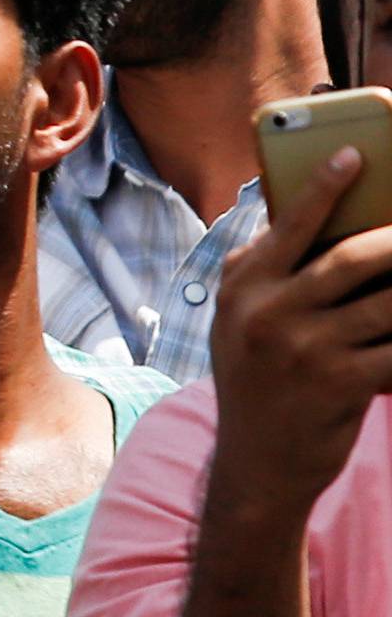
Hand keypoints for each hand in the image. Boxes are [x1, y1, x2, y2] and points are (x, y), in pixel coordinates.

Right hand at [209, 149, 391, 520]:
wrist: (256, 463)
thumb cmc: (258, 378)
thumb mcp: (240, 319)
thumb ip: (264, 268)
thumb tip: (305, 211)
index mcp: (243, 288)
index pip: (288, 225)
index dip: (324, 187)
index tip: (355, 154)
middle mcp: (268, 315)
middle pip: (352, 258)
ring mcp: (305, 352)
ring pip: (387, 304)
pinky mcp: (340, 386)